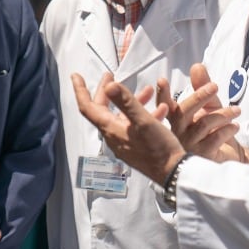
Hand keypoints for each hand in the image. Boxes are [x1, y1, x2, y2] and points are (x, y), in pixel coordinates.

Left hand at [73, 71, 187, 184]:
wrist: (173, 173)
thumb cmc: (158, 148)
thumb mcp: (143, 120)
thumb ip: (126, 102)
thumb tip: (109, 85)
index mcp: (110, 129)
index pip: (87, 107)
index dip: (80, 90)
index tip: (76, 76)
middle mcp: (113, 136)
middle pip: (103, 110)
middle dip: (106, 91)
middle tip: (110, 76)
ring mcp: (124, 142)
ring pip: (122, 116)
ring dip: (132, 101)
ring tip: (147, 90)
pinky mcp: (135, 147)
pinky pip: (134, 126)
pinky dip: (142, 114)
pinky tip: (160, 109)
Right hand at [162, 64, 242, 161]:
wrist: (229, 156)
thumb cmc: (214, 129)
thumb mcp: (210, 105)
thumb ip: (202, 86)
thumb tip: (197, 66)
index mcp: (176, 119)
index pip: (165, 105)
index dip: (162, 94)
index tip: (161, 80)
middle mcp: (177, 133)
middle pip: (184, 112)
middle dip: (199, 96)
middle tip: (215, 86)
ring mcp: (188, 146)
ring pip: (203, 124)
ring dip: (223, 114)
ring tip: (237, 110)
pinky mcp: (202, 156)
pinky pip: (214, 138)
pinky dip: (227, 129)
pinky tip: (235, 126)